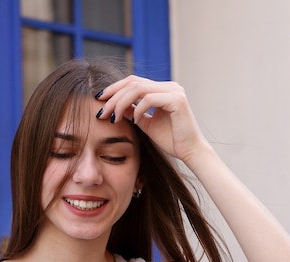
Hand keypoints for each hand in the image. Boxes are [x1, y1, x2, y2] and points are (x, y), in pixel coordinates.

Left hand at [95, 75, 209, 163]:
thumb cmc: (171, 140)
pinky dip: (137, 109)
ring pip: (138, 88)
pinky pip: (149, 99)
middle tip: (101, 111)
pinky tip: (134, 121)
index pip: (134, 81)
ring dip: (121, 103)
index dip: (114, 88)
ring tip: (113, 118)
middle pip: (133, 82)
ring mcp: (174, 91)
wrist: (190, 152)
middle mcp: (170, 86)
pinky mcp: (177, 100)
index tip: (99, 100)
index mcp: (163, 89)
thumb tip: (116, 105)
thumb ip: (132, 112)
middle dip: (113, 96)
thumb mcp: (145, 124)